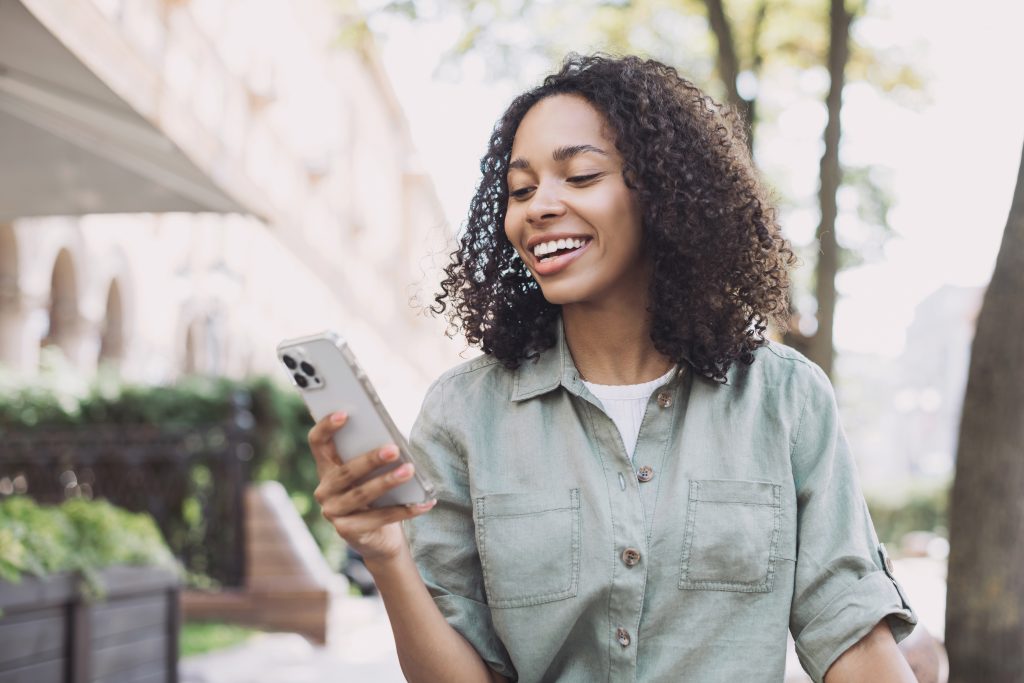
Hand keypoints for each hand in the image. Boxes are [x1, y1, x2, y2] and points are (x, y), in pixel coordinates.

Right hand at [309, 411, 436, 564]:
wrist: (380, 536)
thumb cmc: (378, 494)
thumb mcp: (373, 472)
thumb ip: (375, 455)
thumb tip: (395, 442)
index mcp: (327, 467)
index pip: (318, 442)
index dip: (326, 427)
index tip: (345, 413)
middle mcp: (324, 490)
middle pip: (345, 471)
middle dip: (371, 459)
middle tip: (394, 449)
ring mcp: (333, 512)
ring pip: (361, 494)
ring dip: (387, 482)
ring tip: (409, 471)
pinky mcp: (347, 531)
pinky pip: (379, 518)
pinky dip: (405, 509)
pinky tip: (424, 502)